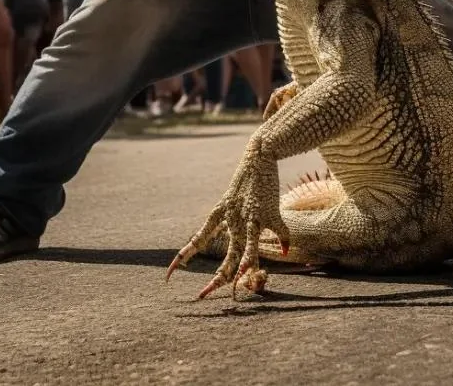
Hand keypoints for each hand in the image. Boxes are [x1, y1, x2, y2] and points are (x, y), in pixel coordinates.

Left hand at [167, 144, 288, 298]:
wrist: (258, 156)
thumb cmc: (245, 181)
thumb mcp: (230, 201)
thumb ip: (227, 222)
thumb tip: (229, 236)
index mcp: (219, 215)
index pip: (197, 240)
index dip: (183, 258)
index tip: (169, 275)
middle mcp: (233, 220)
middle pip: (225, 257)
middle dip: (215, 280)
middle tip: (202, 297)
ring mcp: (250, 218)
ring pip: (247, 250)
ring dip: (244, 269)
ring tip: (239, 283)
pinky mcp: (268, 212)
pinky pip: (278, 232)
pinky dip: (283, 241)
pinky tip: (283, 249)